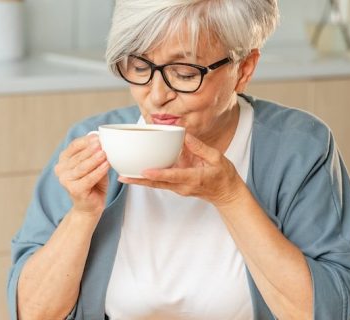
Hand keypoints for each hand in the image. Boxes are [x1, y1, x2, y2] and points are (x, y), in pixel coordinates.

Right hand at [55, 134, 110, 216]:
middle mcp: (61, 169)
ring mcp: (66, 180)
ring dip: (94, 159)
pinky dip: (98, 171)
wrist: (89, 206)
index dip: (86, 141)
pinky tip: (106, 165)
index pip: (74, 146)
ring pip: (82, 167)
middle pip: (78, 156)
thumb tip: (102, 142)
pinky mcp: (74, 190)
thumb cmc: (92, 184)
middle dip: (91, 149)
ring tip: (104, 153)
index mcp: (64, 160)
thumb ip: (96, 155)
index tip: (97, 136)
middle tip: (102, 143)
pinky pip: (88, 178)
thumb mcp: (94, 165)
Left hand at [118, 134, 244, 206]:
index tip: (144, 171)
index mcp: (193, 178)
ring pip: (156, 185)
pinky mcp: (176, 186)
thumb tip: (185, 136)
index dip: (158, 174)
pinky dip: (148, 179)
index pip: (173, 176)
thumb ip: (200, 148)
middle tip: (122, 177)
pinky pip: (160, 183)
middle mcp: (182, 186)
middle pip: (157, 184)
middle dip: (139, 181)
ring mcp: (178, 188)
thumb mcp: (217, 158)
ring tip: (123, 176)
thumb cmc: (223, 175)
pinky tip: (136, 173)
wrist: (226, 194)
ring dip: (140, 181)